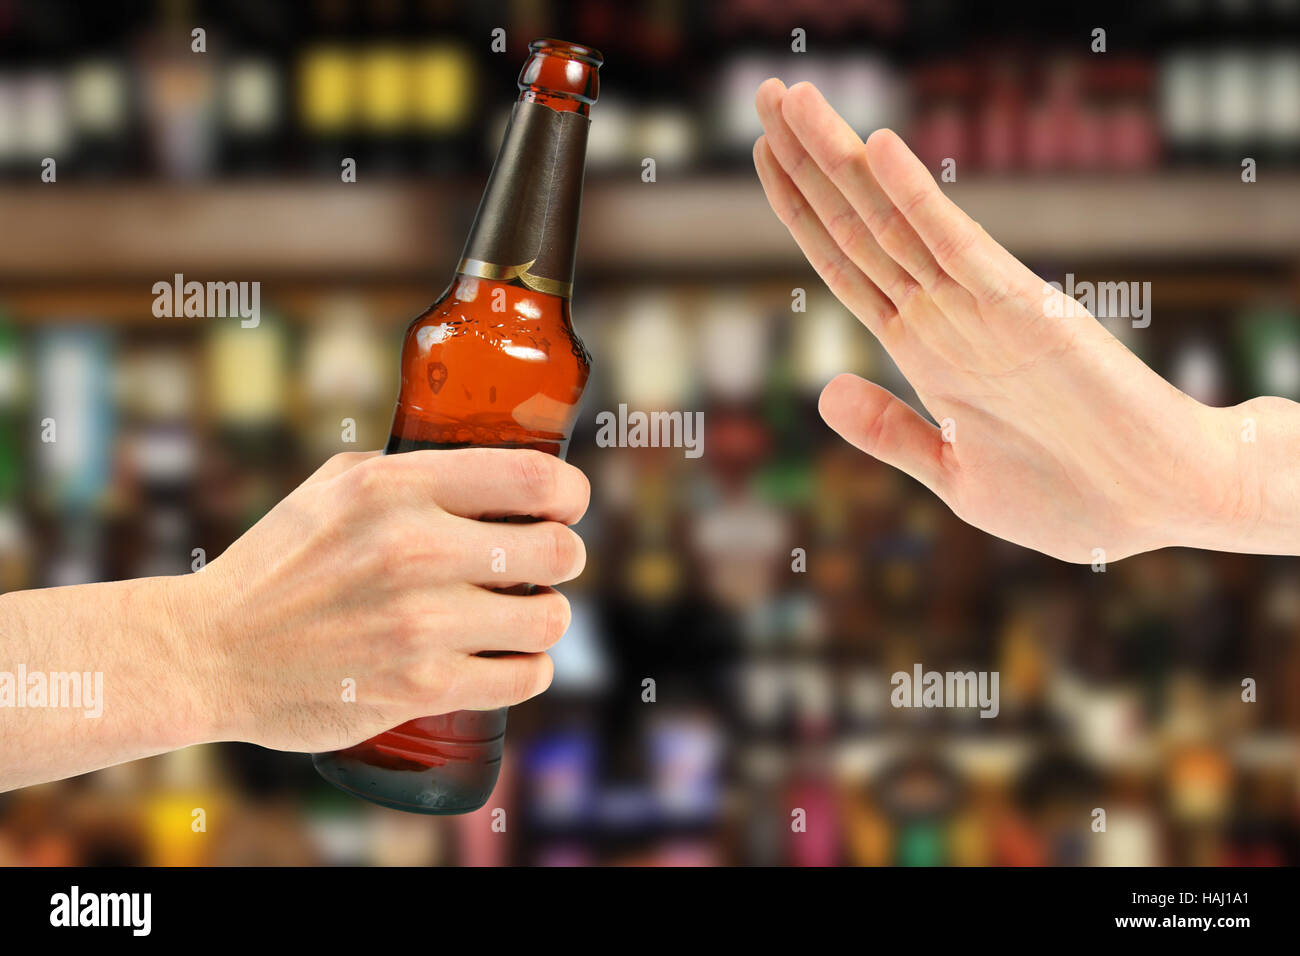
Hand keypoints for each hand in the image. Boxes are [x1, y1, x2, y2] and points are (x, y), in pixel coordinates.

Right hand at [178, 448, 589, 752]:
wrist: (208, 654)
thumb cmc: (277, 564)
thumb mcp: (333, 486)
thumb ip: (409, 469)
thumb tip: (485, 466)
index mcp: (396, 487)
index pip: (535, 480)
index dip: (570, 494)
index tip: (567, 505)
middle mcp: (414, 549)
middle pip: (557, 551)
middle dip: (563, 558)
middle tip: (546, 565)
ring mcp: (420, 623)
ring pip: (549, 619)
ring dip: (547, 618)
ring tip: (524, 616)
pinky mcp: (420, 687)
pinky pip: (524, 677)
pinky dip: (530, 670)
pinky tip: (513, 660)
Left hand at [753, 78, 1293, 562]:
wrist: (1160, 505)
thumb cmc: (1068, 496)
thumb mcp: (954, 473)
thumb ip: (891, 431)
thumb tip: (824, 391)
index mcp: (921, 349)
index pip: (844, 263)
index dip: (800, 208)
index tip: (763, 153)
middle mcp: (943, 316)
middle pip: (857, 225)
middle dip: (807, 159)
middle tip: (767, 92)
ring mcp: (980, 309)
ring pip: (893, 221)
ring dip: (840, 158)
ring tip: (793, 97)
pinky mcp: (1026, 312)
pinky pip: (960, 247)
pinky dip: (918, 200)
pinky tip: (880, 150)